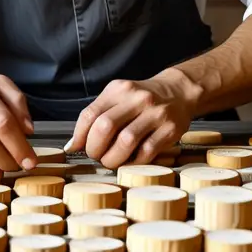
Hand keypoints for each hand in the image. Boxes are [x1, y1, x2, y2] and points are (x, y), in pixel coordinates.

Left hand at [66, 71, 200, 168]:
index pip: (90, 114)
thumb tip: (72, 145)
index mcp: (119, 89)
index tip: (76, 148)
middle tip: (95, 155)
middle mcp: (137, 98)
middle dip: (95, 148)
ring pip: (126, 141)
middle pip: (105, 127)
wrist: (179, 92)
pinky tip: (130, 161)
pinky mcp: (170, 129)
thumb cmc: (142, 100)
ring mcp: (155, 113)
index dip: (79, 136)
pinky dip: (133, 162)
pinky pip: (146, 152)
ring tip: (111, 161)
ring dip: (113, 158)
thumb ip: (96, 117)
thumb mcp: (118, 98)